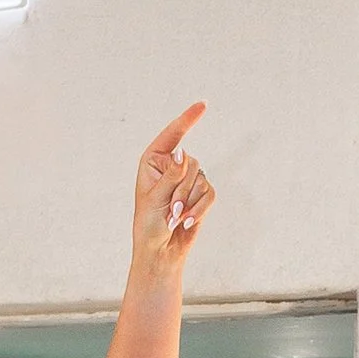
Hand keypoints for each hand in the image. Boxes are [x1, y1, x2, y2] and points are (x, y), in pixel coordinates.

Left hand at [131, 103, 213, 281]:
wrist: (159, 252)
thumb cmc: (149, 225)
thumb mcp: (155, 198)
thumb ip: (171, 175)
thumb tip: (182, 152)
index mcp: (153, 161)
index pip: (172, 135)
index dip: (187, 120)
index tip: (203, 105)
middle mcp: (172, 167)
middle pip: (191, 163)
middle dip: (181, 190)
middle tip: (169, 211)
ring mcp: (187, 180)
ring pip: (201, 179)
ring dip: (189, 203)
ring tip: (175, 220)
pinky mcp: (200, 195)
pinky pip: (209, 194)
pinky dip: (199, 210)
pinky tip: (186, 223)